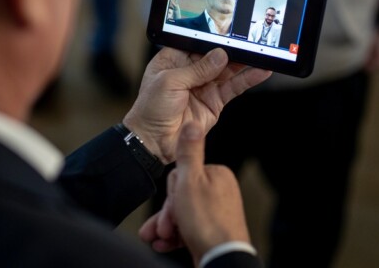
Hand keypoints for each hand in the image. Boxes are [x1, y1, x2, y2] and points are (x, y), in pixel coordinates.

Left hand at [123, 47, 270, 162]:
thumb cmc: (150, 110)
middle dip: (232, 49)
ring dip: (244, 63)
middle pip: (216, 55)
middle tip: (250, 42)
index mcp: (174, 60)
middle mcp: (190, 71)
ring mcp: (204, 86)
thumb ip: (197, 69)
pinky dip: (248, 79)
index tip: (230, 30)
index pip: (198, 43)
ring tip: (260, 54)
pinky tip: (260, 72)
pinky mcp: (215, 101)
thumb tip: (220, 55)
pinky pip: (234, 87)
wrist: (153, 142)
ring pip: (228, 70)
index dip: (213, 37)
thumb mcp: (169, 82)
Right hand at [139, 122, 252, 264]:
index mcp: (217, 175)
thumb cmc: (206, 222)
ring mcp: (218, 213)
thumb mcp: (191, 181)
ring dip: (166, 226)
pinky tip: (165, 243)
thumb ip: (189, 153)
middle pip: (181, 195)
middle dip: (167, 214)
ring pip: (182, 213)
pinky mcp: (213, 231)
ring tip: (158, 238)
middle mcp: (220, 192)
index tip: (170, 207)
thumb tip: (192, 124)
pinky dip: (175, 236)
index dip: (171, 193)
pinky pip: (188, 228)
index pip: (181, 175)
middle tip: (162, 228)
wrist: (221, 258)